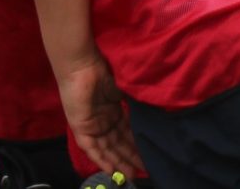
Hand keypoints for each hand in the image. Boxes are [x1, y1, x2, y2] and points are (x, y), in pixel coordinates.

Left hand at [56, 51, 142, 177]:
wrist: (84, 65)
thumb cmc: (107, 70)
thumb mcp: (127, 89)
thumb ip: (136, 102)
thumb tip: (158, 110)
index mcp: (113, 111)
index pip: (127, 133)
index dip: (138, 144)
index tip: (150, 154)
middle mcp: (103, 121)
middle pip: (118, 144)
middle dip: (131, 157)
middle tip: (144, 169)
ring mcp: (92, 125)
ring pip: (107, 149)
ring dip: (119, 162)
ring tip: (132, 174)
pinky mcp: (81, 128)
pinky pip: (91, 148)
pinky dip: (102, 159)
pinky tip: (112, 170)